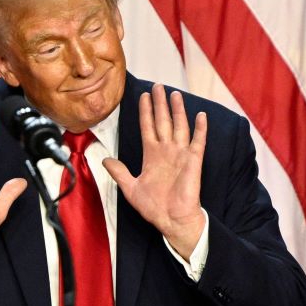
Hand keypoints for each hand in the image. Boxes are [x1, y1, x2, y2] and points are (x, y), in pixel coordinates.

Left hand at [103, 84, 206, 259]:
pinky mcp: (193, 161)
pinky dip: (200, 128)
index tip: (143, 96)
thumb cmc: (154, 207)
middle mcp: (167, 151)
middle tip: (158, 86)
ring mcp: (181, 154)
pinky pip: (198, 141)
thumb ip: (119, 172)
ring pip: (179, 126)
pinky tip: (201, 115)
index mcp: (152, 155)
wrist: (172, 220)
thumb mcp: (130, 188)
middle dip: (160, 104)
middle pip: (163, 121)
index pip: (147, 127)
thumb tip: (105, 160)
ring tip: (175, 94)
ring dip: (178, 110)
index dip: (145, 112)